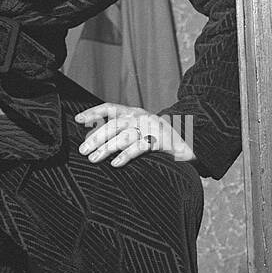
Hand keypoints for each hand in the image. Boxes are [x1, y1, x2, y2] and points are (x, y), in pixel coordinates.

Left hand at [75, 103, 195, 167]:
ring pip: (124, 136)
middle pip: (114, 124)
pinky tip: (116, 164)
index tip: (78, 120)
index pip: (110, 108)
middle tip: (83, 150)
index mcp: (135, 113)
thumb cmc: (162, 140)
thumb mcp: (141, 130)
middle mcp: (142, 117)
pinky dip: (126, 155)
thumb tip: (94, 140)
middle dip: (96, 136)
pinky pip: (140, 147)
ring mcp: (152, 128)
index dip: (93, 112)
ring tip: (94, 159)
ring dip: (107, 148)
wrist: (194, 142)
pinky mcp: (162, 141)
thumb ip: (122, 132)